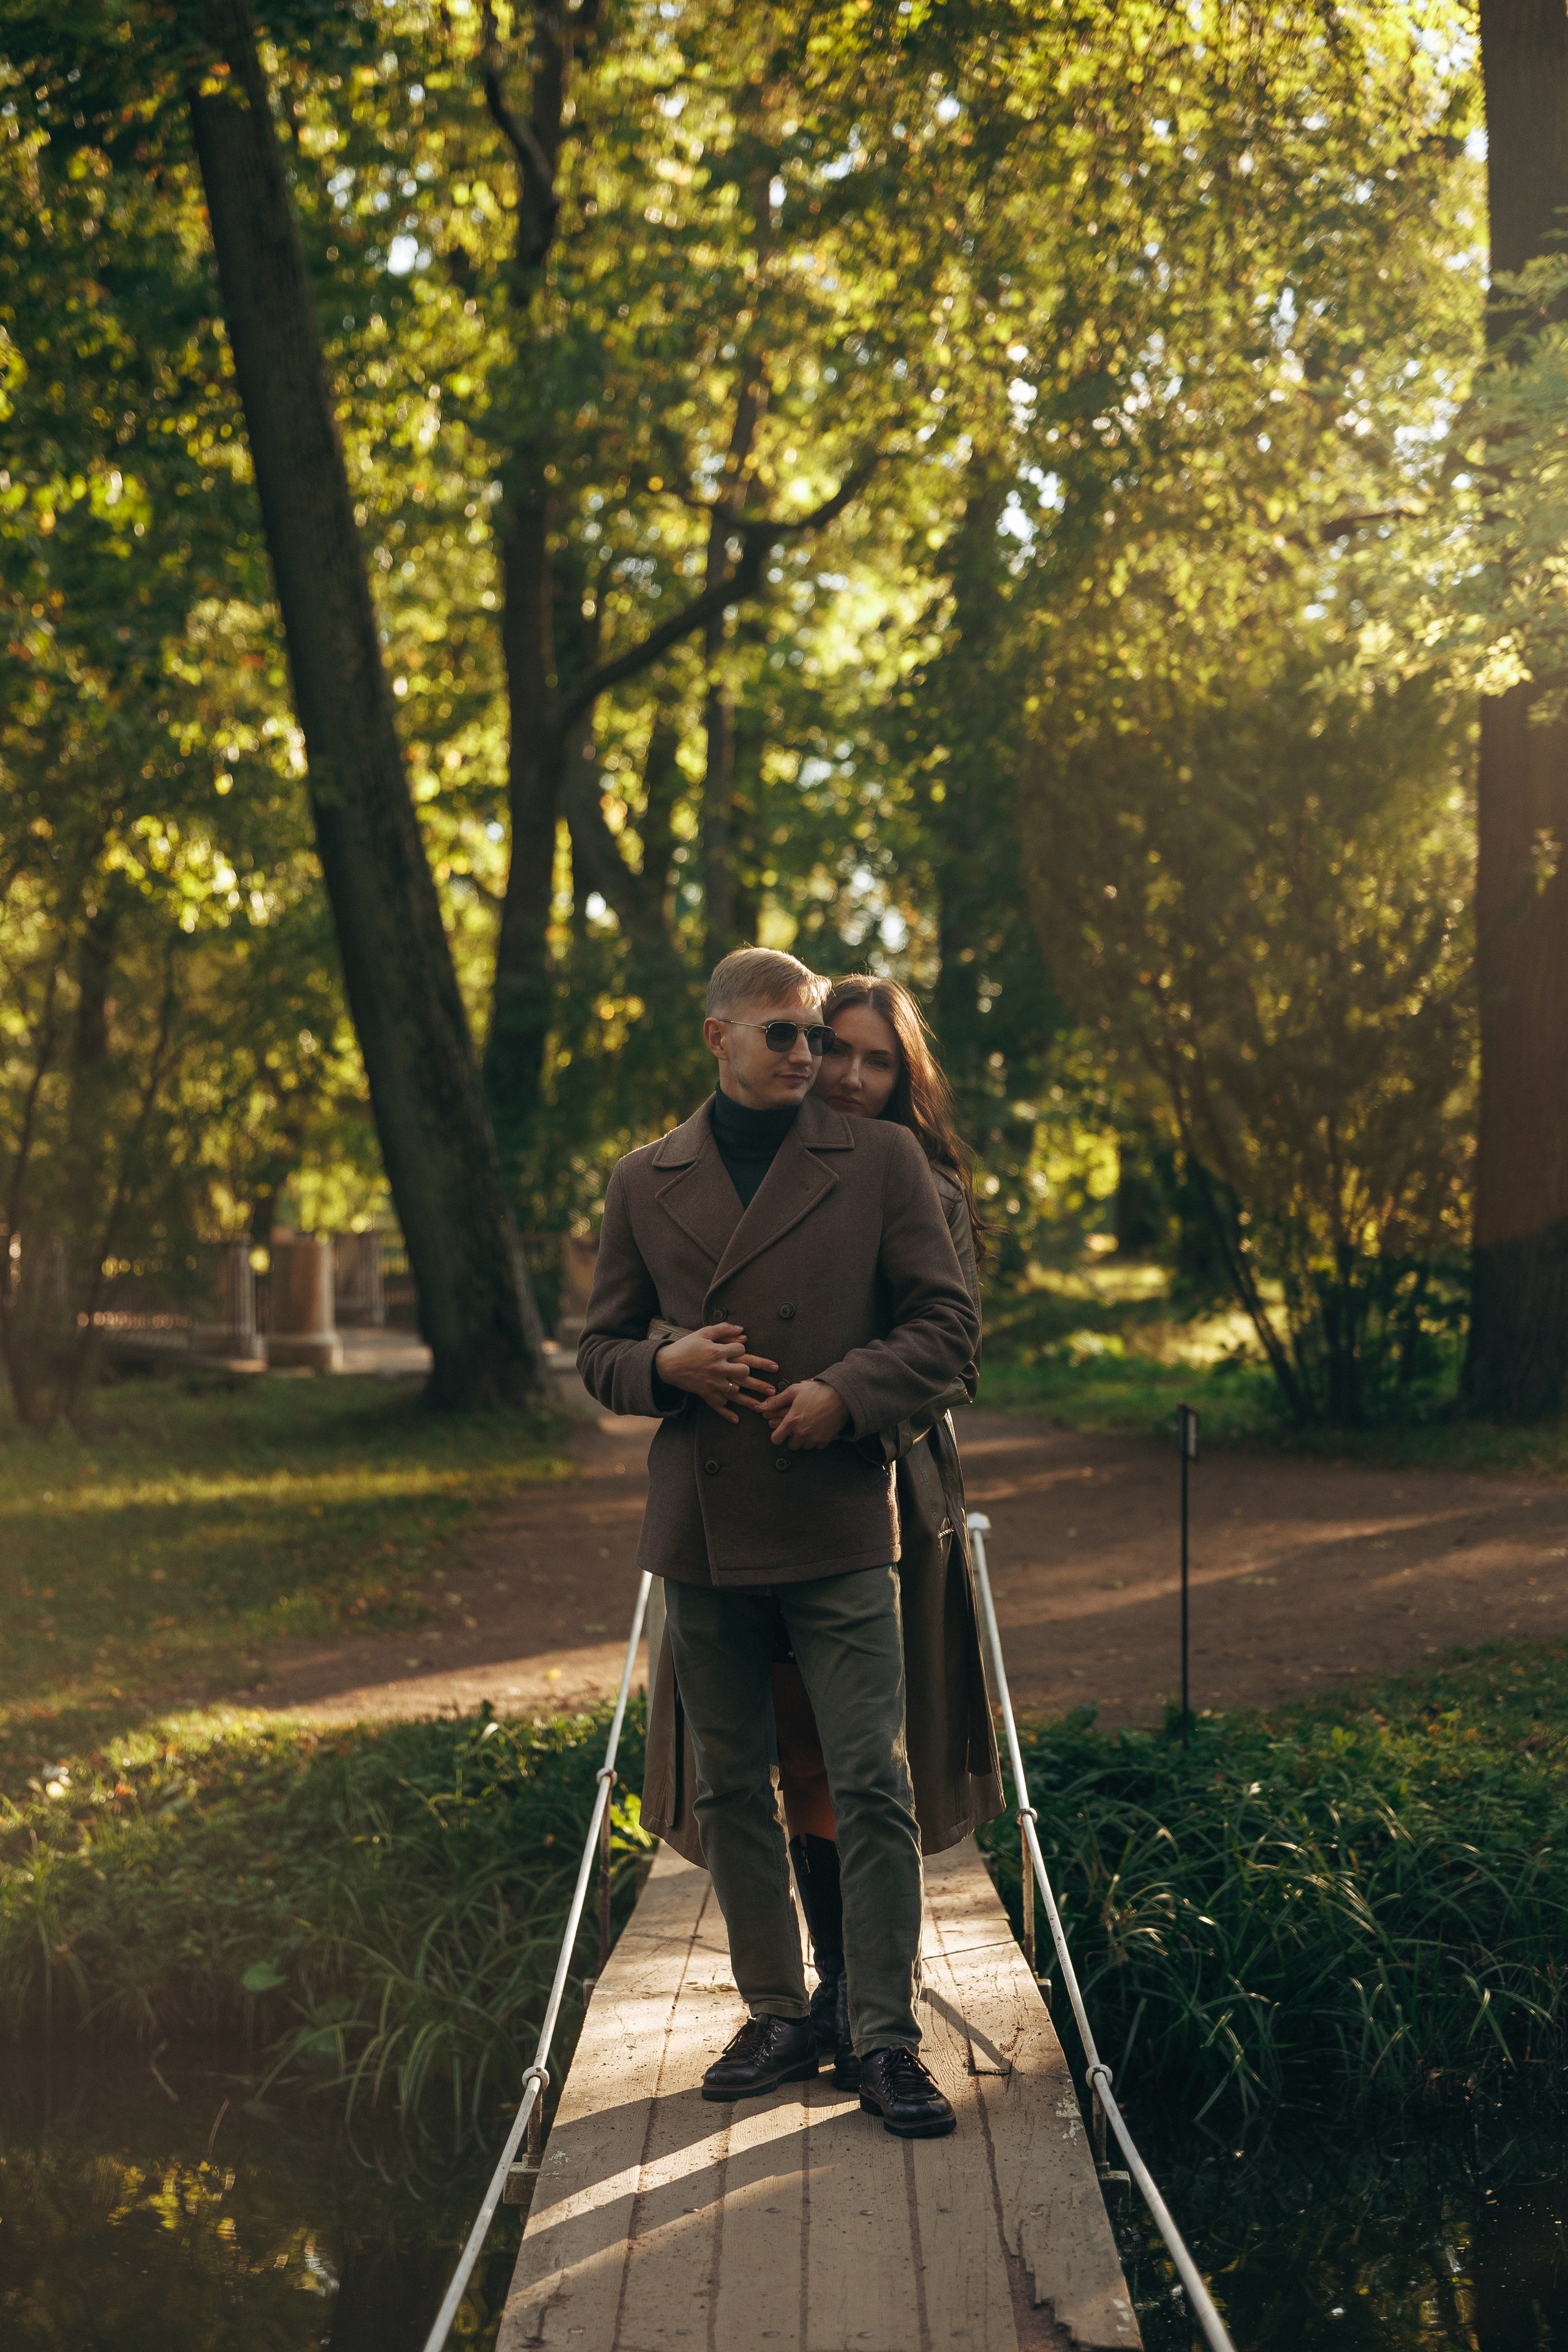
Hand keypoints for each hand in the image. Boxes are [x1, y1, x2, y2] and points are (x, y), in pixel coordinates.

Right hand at [655, 1324, 777, 1423]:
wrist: (666, 1364)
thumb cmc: (686, 1347)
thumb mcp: (703, 1333)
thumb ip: (723, 1329)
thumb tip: (742, 1330)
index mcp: (717, 1351)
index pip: (741, 1351)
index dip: (743, 1349)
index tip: (741, 1349)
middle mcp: (717, 1368)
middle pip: (743, 1373)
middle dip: (756, 1379)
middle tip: (771, 1387)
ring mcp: (712, 1383)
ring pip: (736, 1393)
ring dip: (750, 1400)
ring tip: (764, 1406)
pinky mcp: (705, 1393)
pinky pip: (718, 1405)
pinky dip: (726, 1413)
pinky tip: (736, 1420)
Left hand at [763, 1378, 849, 1449]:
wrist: (841, 1395)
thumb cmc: (817, 1391)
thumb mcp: (794, 1391)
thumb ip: (776, 1401)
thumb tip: (761, 1407)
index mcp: (792, 1421)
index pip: (776, 1439)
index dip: (776, 1436)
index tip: (780, 1432)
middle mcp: (802, 1432)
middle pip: (791, 1445)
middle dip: (792, 1438)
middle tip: (797, 1427)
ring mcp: (814, 1438)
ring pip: (804, 1446)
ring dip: (804, 1439)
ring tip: (808, 1426)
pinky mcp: (825, 1440)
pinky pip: (817, 1446)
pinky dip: (816, 1440)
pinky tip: (817, 1429)